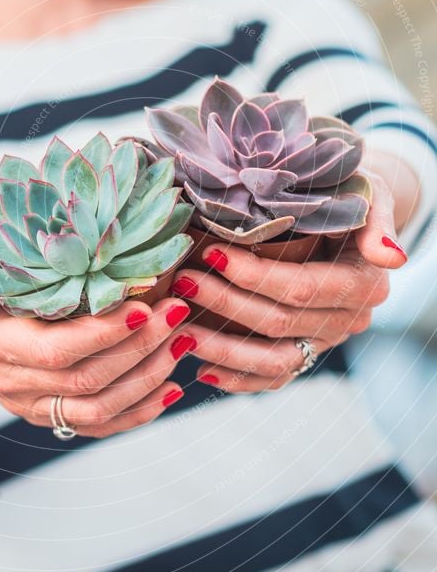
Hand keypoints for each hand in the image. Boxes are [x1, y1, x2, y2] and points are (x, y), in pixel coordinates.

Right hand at [0, 237, 191, 437]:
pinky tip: (173, 385)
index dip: (104, 334)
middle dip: (140, 349)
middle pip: (85, 379)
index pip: (55, 349)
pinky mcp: (49, 413)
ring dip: (149, 378)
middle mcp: (8, 381)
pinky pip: (99, 425)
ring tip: (184, 340)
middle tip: (178, 313)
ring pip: (98, 407)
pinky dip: (141, 411)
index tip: (146, 306)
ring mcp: (29, 404)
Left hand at [169, 171, 405, 392]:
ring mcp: (325, 340)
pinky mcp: (306, 352)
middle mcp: (348, 320)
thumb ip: (377, 224)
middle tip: (182, 284)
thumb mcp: (367, 194)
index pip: (301, 287)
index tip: (210, 253)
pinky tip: (200, 370)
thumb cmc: (348, 193)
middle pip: (279, 322)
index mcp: (362, 283)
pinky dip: (237, 378)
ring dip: (223, 350)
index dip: (254, 276)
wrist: (348, 213)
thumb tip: (392, 258)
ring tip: (180, 333)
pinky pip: (273, 377)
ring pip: (273, 360)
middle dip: (225, 304)